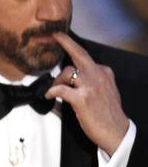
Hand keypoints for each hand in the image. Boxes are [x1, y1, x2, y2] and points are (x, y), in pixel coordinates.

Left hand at [47, 33, 129, 155]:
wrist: (116, 131)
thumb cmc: (106, 115)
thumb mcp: (101, 93)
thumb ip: (86, 84)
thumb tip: (64, 84)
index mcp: (103, 72)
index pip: (84, 55)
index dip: (69, 45)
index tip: (59, 36)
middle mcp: (98, 75)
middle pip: (78, 53)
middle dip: (63, 41)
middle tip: (50, 35)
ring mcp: (91, 85)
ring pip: (67, 72)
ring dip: (56, 81)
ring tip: (53, 90)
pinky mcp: (83, 98)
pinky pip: (60, 89)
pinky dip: (52, 91)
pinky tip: (49, 96)